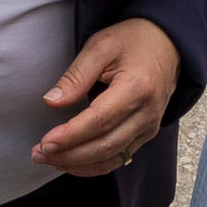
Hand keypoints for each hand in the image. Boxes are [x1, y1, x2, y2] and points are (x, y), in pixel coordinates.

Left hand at [32, 17, 177, 173]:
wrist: (168, 44)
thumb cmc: (133, 41)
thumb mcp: (100, 46)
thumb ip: (75, 76)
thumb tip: (51, 102)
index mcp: (137, 88)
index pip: (99, 121)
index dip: (70, 136)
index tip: (45, 142)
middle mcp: (147, 113)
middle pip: (105, 146)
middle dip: (69, 155)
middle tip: (39, 153)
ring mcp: (149, 127)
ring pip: (112, 158)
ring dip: (79, 164)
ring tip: (49, 158)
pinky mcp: (146, 134)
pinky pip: (119, 158)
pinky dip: (94, 165)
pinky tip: (72, 161)